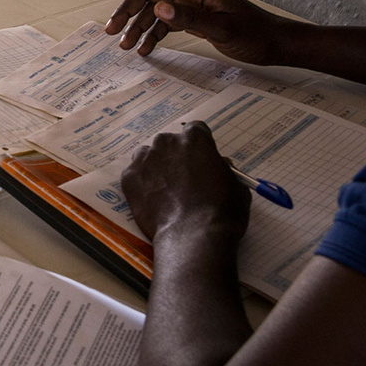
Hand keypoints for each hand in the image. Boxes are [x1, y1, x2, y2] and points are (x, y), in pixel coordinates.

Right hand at [103, 0, 284, 63]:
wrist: (276, 45)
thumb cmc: (255, 34)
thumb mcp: (223, 28)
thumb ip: (190, 18)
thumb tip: (159, 7)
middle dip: (128, 12)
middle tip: (112, 31)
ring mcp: (191, 6)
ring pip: (154, 12)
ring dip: (138, 27)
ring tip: (125, 46)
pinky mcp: (194, 19)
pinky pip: (166, 24)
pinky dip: (153, 36)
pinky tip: (146, 50)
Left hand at [121, 121, 248, 241]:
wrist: (193, 235)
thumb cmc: (221, 211)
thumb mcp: (236, 185)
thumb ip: (223, 168)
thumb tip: (217, 164)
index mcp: (194, 139)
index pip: (196, 130)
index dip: (200, 145)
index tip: (201, 158)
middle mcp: (166, 142)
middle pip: (170, 143)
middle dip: (176, 156)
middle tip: (184, 179)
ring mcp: (145, 158)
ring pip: (149, 156)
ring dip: (157, 166)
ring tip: (167, 190)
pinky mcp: (129, 177)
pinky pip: (136, 174)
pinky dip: (143, 183)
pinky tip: (154, 200)